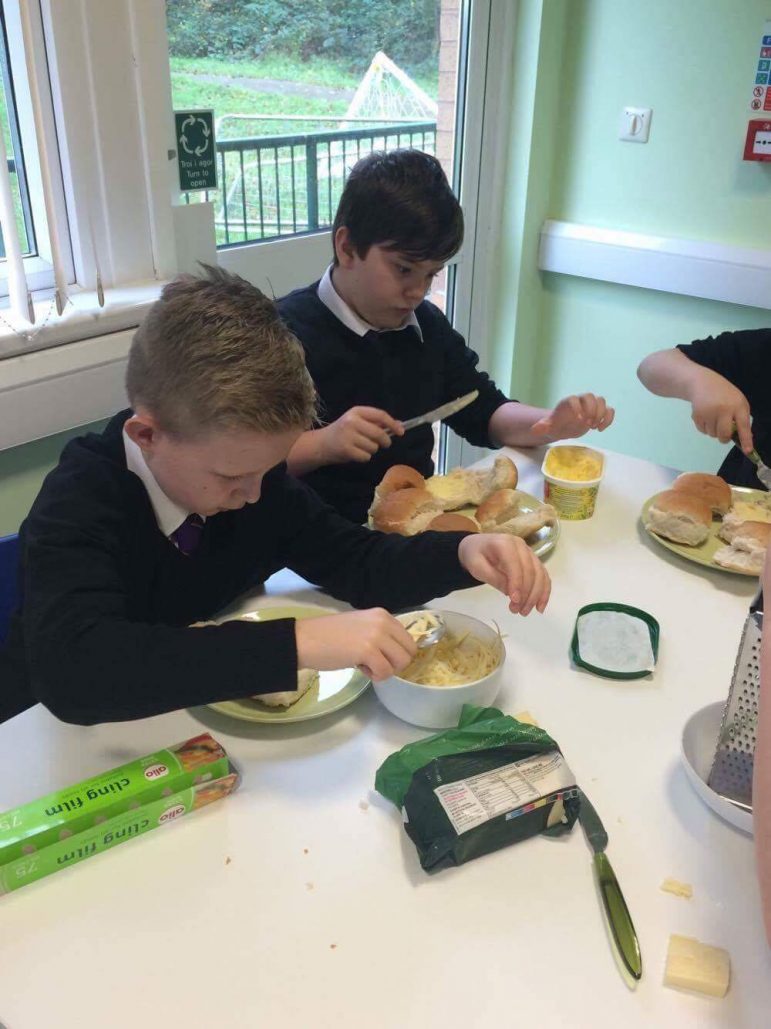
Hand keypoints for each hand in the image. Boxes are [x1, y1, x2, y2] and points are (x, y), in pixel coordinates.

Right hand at [295, 608, 416, 680]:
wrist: (304, 640)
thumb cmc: (329, 635)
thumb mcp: (361, 626)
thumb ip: (380, 634)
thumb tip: (396, 653)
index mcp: (383, 615)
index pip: (408, 639)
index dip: (397, 654)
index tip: (380, 657)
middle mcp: (383, 622)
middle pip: (409, 652)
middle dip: (394, 664)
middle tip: (374, 664)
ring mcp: (377, 635)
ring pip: (401, 663)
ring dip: (385, 670)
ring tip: (366, 666)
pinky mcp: (368, 651)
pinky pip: (385, 672)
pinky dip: (375, 676)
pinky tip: (360, 668)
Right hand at [319, 406, 403, 463]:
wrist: (321, 444)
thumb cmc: (343, 432)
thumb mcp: (358, 421)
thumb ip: (377, 422)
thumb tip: (399, 424)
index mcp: (357, 411)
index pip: (380, 415)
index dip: (393, 424)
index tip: (401, 432)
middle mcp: (352, 421)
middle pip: (379, 433)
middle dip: (385, 441)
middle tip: (384, 444)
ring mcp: (348, 436)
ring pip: (374, 447)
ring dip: (372, 449)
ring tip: (361, 446)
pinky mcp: (346, 450)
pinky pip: (366, 456)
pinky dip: (364, 457)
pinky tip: (355, 453)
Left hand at [457, 534, 550, 614]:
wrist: (477, 546)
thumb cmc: (475, 556)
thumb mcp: (477, 567)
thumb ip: (494, 578)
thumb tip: (511, 593)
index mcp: (505, 543)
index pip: (515, 565)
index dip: (517, 584)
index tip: (514, 601)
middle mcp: (521, 546)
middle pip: (531, 571)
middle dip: (526, 594)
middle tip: (517, 611)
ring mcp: (529, 552)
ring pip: (540, 575)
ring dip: (536, 595)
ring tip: (524, 612)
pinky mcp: (533, 560)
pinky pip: (543, 576)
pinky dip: (544, 592)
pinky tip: (539, 606)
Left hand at [531, 393, 613, 439]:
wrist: (563, 426)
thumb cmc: (555, 425)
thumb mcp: (547, 428)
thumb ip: (542, 427)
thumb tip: (535, 429)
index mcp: (567, 403)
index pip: (574, 399)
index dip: (577, 408)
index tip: (578, 420)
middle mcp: (580, 401)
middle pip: (591, 396)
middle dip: (591, 410)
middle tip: (587, 424)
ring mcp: (590, 406)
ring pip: (602, 401)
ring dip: (601, 414)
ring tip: (593, 427)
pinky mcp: (598, 413)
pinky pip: (609, 410)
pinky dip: (608, 419)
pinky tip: (600, 430)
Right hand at [689, 372, 752, 451]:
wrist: (701, 382)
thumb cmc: (723, 393)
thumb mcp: (737, 401)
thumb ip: (741, 418)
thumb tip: (743, 438)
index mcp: (738, 405)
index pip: (743, 425)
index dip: (746, 440)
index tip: (748, 451)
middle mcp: (724, 409)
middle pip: (724, 435)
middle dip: (724, 438)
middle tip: (723, 433)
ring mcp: (709, 412)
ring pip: (712, 434)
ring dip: (713, 430)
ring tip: (713, 417)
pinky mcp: (697, 415)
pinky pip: (702, 431)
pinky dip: (704, 427)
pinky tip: (705, 416)